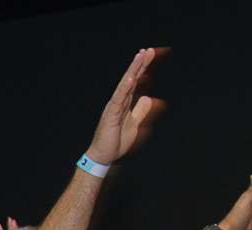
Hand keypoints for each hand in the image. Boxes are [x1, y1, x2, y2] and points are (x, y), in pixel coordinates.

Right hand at [86, 47, 162, 164]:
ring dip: (133, 70)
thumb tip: (148, 99)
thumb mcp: (134, 124)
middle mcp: (118, 102)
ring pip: (125, 85)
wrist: (104, 156)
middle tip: (147, 51)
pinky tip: (130, 79)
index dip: (141, 69)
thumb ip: (140, 111)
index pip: (134, 83)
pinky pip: (118, 99)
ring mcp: (114, 107)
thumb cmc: (116, 141)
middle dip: (139, 65)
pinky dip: (124, 88)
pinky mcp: (111, 115)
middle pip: (130, 80)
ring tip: (139, 57)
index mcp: (124, 104)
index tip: (147, 55)